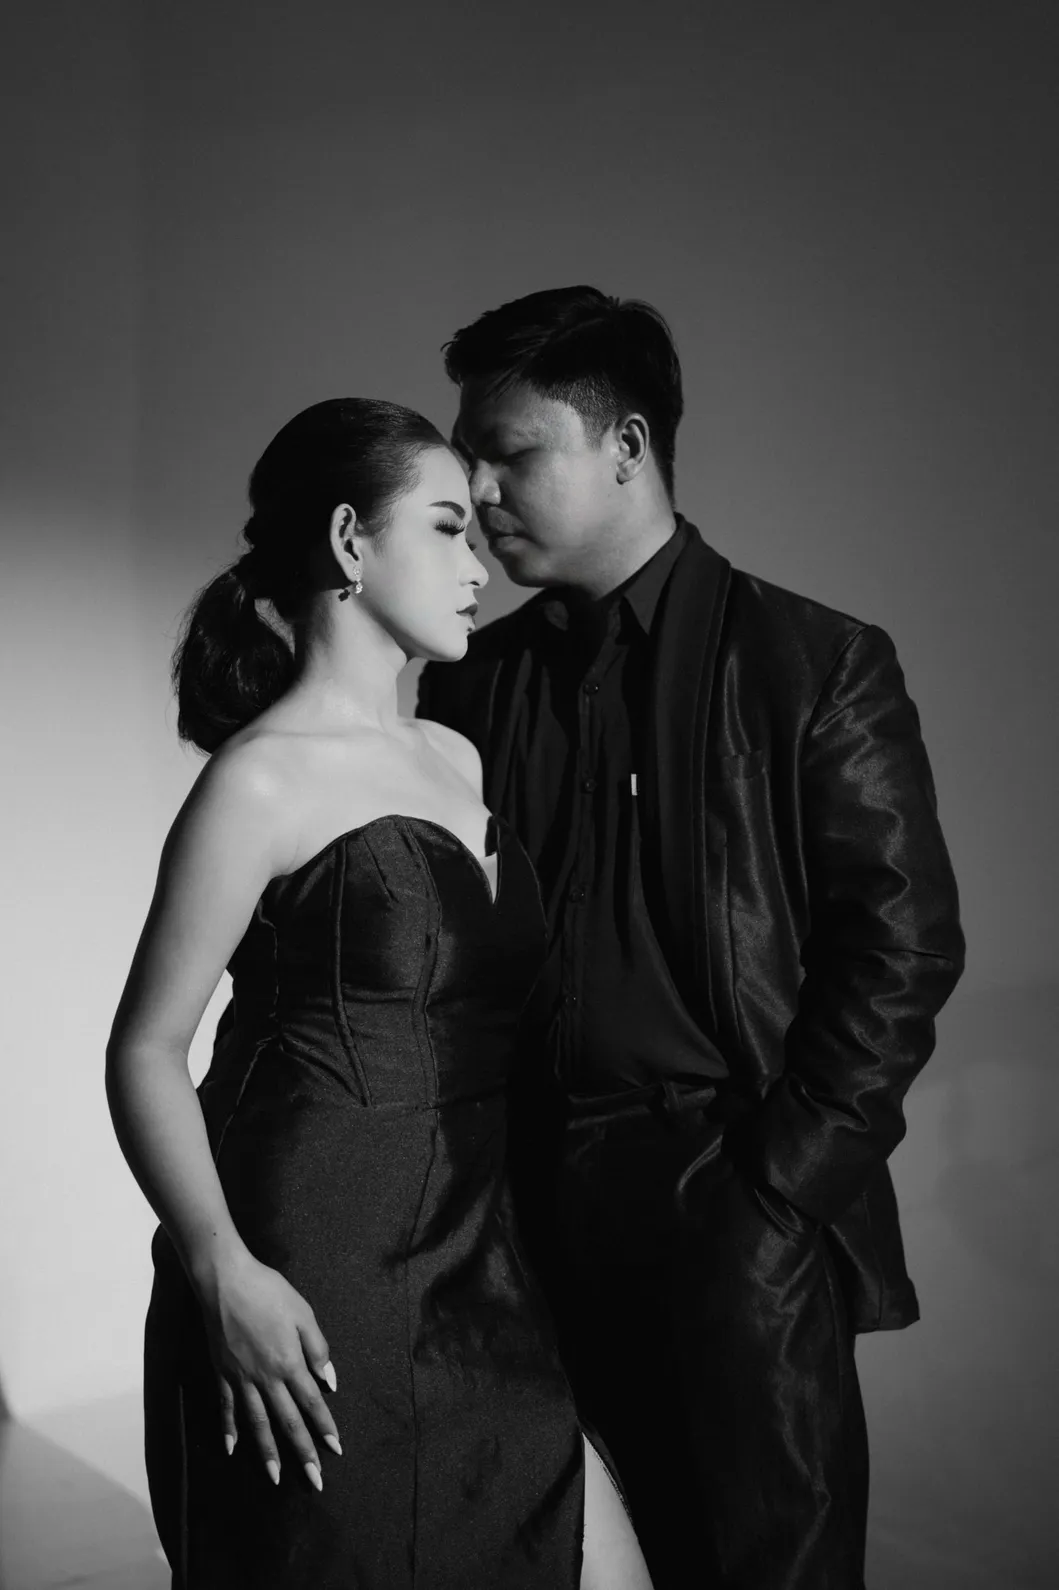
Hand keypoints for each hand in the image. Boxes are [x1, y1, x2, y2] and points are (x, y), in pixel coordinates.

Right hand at [195, 1249, 341, 1490]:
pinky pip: (227, 1407)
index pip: (312, 1404)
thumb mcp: (303, 1313)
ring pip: (257, 1423)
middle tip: (314, 1482)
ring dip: (267, 1452)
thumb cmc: (269, 1291)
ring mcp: (241, 1378)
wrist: (225, 1281)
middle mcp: (266, 1378)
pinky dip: (229, 1429)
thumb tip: (328, 1381)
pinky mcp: (222, 1373)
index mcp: (289, 1363)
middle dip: (302, 1453)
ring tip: (275, 1478)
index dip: (324, 1428)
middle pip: (287, 1422)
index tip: (335, 1450)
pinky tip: (231, 1448)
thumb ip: (317, 1348)